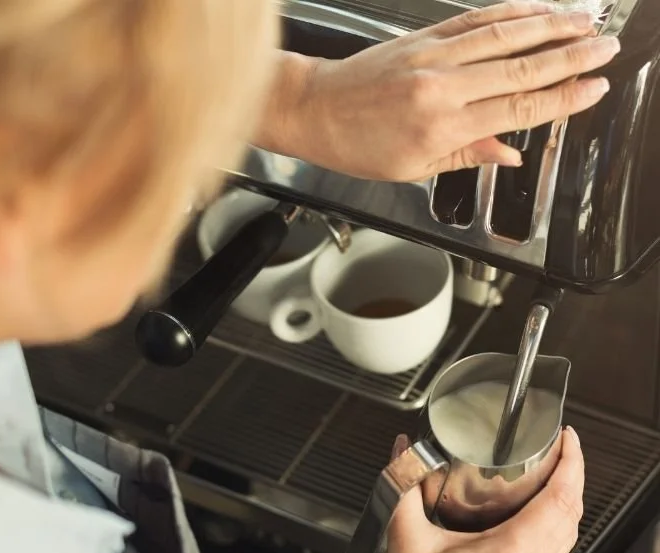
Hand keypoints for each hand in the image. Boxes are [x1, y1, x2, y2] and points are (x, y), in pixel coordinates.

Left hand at [265, 2, 618, 180]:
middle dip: (571, 57)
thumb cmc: (356, 146)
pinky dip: (511, 12)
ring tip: (587, 21)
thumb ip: (467, 155)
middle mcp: (443, 87)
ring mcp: (434, 55)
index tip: (593, 90)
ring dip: (552, 25)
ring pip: (505, 35)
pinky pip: (476, 19)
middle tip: (606, 48)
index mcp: (443, 127)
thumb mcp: (413, 168)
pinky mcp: (424, 36)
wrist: (315, 111)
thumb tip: (508, 152)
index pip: (518, 109)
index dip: (562, 99)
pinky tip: (536, 8)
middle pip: (522, 67)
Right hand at [378, 428, 583, 552]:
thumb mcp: (405, 534)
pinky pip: (556, 551)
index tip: (566, 439)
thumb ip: (403, 483)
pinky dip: (559, 522)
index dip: (570, 465)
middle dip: (574, 475)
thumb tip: (403, 448)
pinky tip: (541, 511)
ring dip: (569, 499)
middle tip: (561, 447)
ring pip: (569, 535)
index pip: (558, 502)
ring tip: (555, 472)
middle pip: (572, 515)